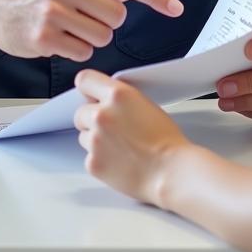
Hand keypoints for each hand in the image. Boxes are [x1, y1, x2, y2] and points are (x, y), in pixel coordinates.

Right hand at [0, 0, 183, 60]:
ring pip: (102, 36)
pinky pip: (82, 52)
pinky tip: (56, 38)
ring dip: (90, 36)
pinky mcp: (44, 37)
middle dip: (107, 21)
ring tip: (67, 25)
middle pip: (117, 15)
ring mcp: (53, 11)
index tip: (176, 7)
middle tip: (84, 16)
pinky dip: (74, 49)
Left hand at [74, 70, 189, 205]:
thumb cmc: (166, 140)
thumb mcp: (145, 104)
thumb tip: (104, 101)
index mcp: (118, 95)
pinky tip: (119, 161)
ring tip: (119, 146)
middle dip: (92, 119)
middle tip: (111, 128)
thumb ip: (120, 99)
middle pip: (81, 112)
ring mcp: (95, 140)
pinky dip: (100, 159)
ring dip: (95, 139)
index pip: (84, 80)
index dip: (87, 89)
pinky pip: (88, 156)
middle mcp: (102, 115)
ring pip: (83, 135)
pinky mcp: (92, 162)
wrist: (170, 170)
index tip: (90, 96)